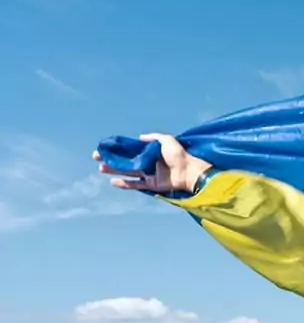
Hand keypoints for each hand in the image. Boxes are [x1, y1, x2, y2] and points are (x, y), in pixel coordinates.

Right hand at [93, 133, 210, 193]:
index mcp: (150, 152)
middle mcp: (147, 163)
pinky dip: (124, 184)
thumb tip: (139, 137)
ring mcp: (149, 174)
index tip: (105, 148)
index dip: (118, 150)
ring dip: (114, 171)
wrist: (189, 171)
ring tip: (100, 168)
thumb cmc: (180, 155)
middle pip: (125, 161)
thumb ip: (153, 137)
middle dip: (111, 160)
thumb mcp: (167, 140)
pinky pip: (135, 184)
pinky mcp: (151, 184)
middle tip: (97, 158)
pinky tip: (113, 182)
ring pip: (127, 172)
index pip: (130, 150)